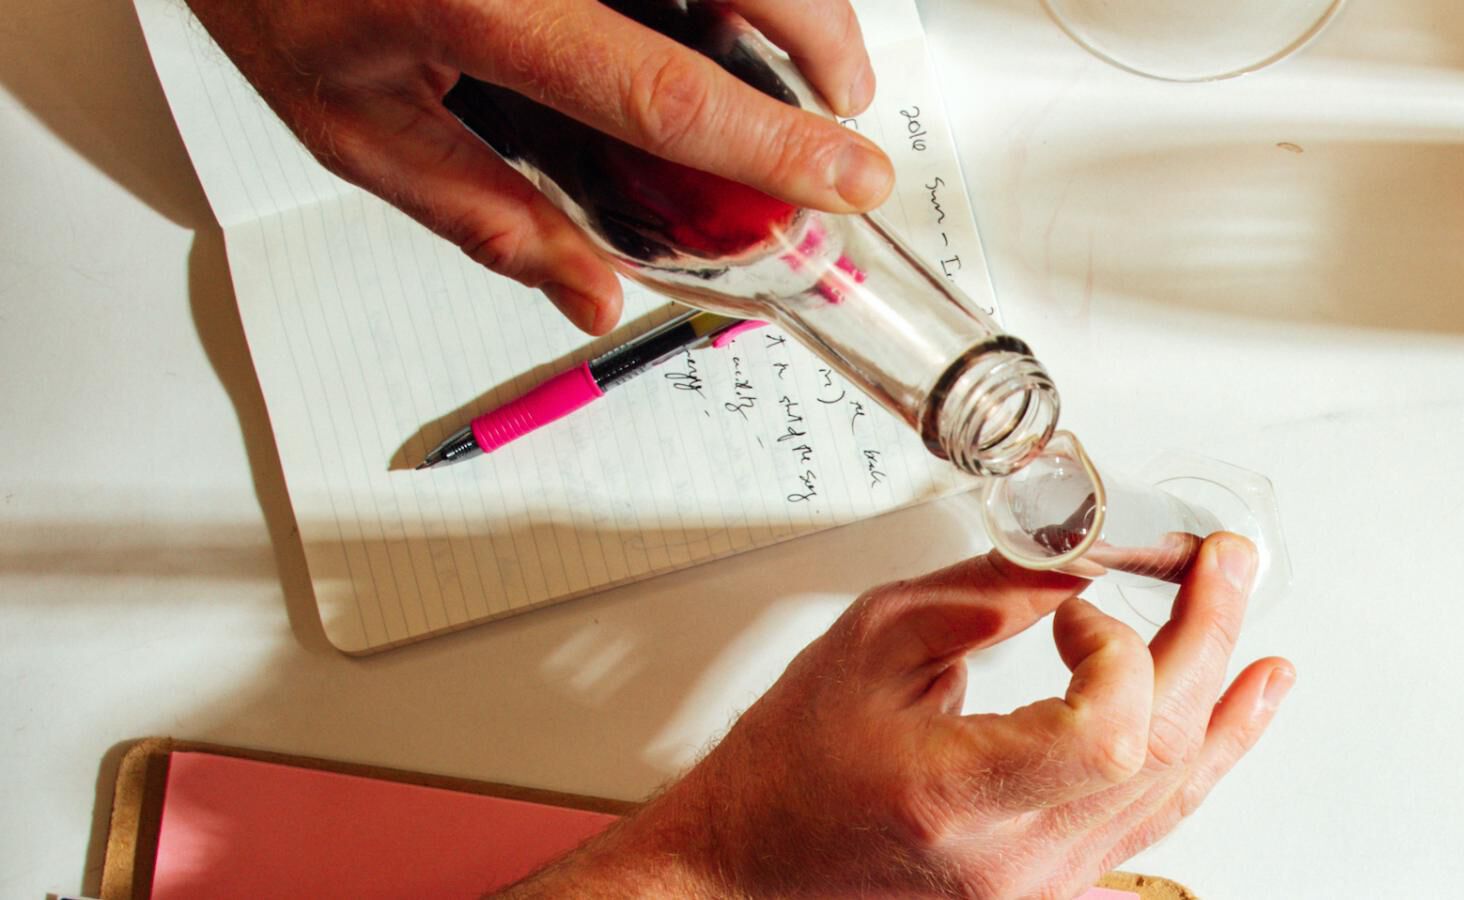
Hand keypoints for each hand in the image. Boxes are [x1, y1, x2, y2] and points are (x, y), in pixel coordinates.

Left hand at [186, 0, 893, 334]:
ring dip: (797, 1)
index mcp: (472, 4)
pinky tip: (745, 11)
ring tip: (806, 60)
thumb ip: (484, 214)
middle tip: (842, 116)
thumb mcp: (354, 124)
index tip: (846, 182)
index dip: (768, 143)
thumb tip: (593, 298)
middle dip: (820, 47)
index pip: (656, 88)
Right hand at [497, 535, 1295, 898]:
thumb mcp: (878, 642)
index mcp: (956, 793)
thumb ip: (994, 592)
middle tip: (1228, 568)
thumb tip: (1091, 556)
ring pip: (1170, 796)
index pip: (1107, 734)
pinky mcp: (1045, 889)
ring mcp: (1035, 885)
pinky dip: (1197, 768)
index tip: (1089, 607)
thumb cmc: (788, 768)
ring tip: (1264, 649)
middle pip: (1156, 751)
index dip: (1122, 653)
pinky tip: (1231, 725)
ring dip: (1226, 709)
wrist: (748, 868)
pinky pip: (1147, 831)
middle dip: (1207, 640)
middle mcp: (1009, 857)